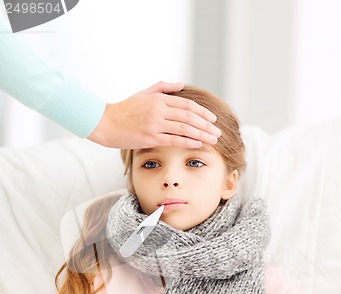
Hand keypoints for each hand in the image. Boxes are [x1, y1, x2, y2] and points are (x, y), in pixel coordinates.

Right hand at [87, 81, 220, 148]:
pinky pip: (173, 139)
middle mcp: (158, 110)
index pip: (187, 105)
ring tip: (212, 139)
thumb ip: (163, 87)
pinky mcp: (149, 137)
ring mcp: (154, 124)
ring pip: (184, 129)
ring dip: (201, 134)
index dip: (202, 112)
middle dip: (206, 125)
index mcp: (158, 99)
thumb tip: (181, 84)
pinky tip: (198, 144)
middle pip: (189, 117)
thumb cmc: (124, 109)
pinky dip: (188, 141)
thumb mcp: (143, 93)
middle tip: (217, 132)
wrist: (105, 122)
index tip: (213, 119)